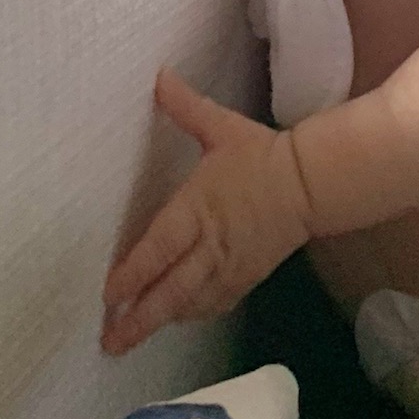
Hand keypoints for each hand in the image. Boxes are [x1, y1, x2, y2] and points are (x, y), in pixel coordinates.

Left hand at [100, 68, 311, 355]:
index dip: (131, 274)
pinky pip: (214, 304)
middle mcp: (209, 246)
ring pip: (190, 304)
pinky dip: (192, 315)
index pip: (158, 248)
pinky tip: (176, 321)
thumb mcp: (221, 127)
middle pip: (170, 291)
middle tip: (109, 342)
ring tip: (130, 338)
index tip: (106, 293)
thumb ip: (185, 106)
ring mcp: (230, 267)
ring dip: (160, 323)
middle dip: (138, 319)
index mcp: (198, 210)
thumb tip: (157, 76)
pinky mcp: (247, 277)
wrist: (311, 184)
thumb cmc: (260, 154)